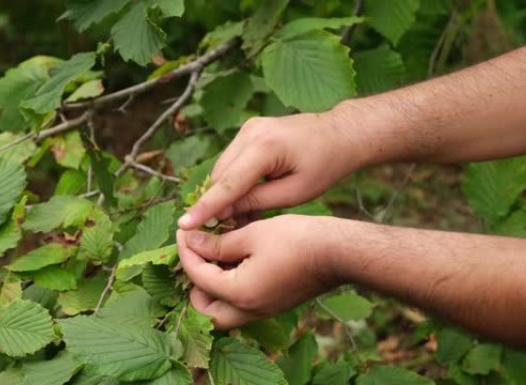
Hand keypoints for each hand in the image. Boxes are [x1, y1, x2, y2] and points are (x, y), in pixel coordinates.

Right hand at [177, 112, 367, 229]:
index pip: (228, 184)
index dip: (205, 207)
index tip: (183, 225)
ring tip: (244, 216)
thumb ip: (257, 202)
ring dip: (227, 193)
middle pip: (220, 175)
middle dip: (218, 204)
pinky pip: (233, 160)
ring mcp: (249, 127)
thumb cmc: (326, 165)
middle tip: (229, 231)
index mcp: (265, 147)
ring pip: (223, 168)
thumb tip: (224, 213)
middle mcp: (251, 131)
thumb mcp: (295, 193)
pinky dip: (235, 180)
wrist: (342, 133)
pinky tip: (248, 198)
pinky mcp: (250, 129)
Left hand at [177, 215, 340, 328]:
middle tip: (195, 253)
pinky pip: (241, 303)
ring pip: (223, 310)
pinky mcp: (274, 304)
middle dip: (194, 283)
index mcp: (239, 294)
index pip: (197, 276)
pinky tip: (234, 256)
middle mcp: (249, 310)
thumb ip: (217, 243)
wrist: (337, 252)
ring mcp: (263, 310)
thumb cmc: (297, 240)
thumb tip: (191, 241)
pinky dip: (231, 285)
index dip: (185, 250)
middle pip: (205, 310)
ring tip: (213, 252)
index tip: (184, 230)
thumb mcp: (252, 234)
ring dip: (212, 286)